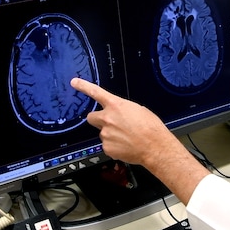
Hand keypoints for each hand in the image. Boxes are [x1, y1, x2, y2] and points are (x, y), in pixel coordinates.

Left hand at [70, 77, 209, 203]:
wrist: (155, 146)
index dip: (83, 86)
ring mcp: (105, 134)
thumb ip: (123, 110)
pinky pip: (107, 145)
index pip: (96, 93)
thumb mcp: (139, 110)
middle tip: (111, 124)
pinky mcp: (106, 148)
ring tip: (127, 137)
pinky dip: (114, 146)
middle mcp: (107, 119)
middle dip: (99, 120)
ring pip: (103, 133)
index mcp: (116, 105)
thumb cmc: (151, 127)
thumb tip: (120, 115)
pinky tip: (126, 146)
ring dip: (111, 134)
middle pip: (92, 117)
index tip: (74, 82)